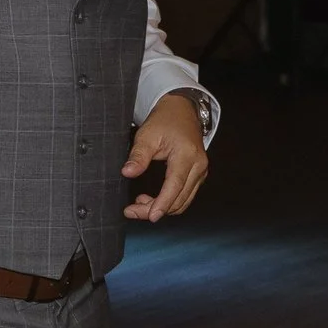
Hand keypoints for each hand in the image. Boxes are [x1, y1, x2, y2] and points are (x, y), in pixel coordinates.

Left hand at [122, 95, 210, 221]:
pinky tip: (153, 198)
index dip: (162, 203)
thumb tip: (127, 172)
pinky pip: (185, 196)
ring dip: (162, 207)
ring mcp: (200, 172)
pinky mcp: (197, 176)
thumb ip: (138, 156)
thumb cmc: (165, 120)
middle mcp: (198, 166)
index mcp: (187, 155)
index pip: (175, 186)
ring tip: (139, 202)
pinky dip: (169, 202)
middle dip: (155, 209)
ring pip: (183, 201)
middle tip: (132, 210)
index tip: (150, 216)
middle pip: (178, 199)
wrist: (182, 111)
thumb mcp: (147, 134)